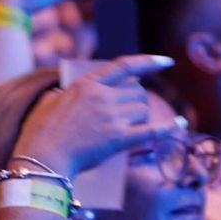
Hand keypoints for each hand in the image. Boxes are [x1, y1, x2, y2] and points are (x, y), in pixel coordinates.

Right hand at [11, 54, 175, 177]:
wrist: (43, 158)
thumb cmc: (39, 132)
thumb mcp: (47, 103)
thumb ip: (60, 94)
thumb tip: (62, 92)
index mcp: (85, 84)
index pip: (123, 66)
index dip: (147, 62)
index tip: (166, 62)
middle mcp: (102, 96)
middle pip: (137, 91)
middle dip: (137, 100)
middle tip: (129, 113)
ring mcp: (111, 117)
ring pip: (143, 110)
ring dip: (141, 117)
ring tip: (128, 128)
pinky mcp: (119, 138)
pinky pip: (152, 130)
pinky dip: (169, 128)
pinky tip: (181, 125)